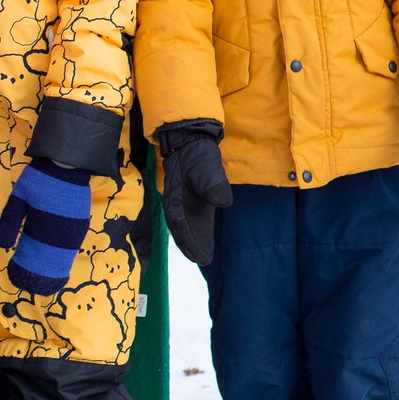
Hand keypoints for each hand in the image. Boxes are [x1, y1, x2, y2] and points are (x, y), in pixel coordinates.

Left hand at [0, 158, 90, 297]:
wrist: (66, 162)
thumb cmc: (38, 179)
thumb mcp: (18, 198)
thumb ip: (10, 222)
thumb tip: (2, 246)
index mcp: (45, 228)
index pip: (37, 259)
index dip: (28, 272)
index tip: (19, 279)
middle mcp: (63, 233)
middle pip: (52, 262)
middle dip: (41, 274)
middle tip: (29, 282)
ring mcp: (75, 229)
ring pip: (63, 256)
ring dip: (53, 266)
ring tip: (41, 275)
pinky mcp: (81, 223)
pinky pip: (70, 246)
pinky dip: (61, 255)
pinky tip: (53, 259)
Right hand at [153, 122, 233, 267]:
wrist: (190, 138)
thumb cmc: (197, 153)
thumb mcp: (205, 165)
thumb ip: (212, 183)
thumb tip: (223, 202)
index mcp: (176, 196)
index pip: (181, 224)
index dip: (190, 241)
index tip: (200, 257)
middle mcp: (176, 201)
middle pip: (181, 228)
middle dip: (190, 245)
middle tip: (202, 261)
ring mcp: (182, 199)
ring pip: (185, 224)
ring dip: (192, 239)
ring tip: (202, 256)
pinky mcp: (190, 196)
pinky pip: (191, 217)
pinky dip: (195, 229)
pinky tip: (203, 237)